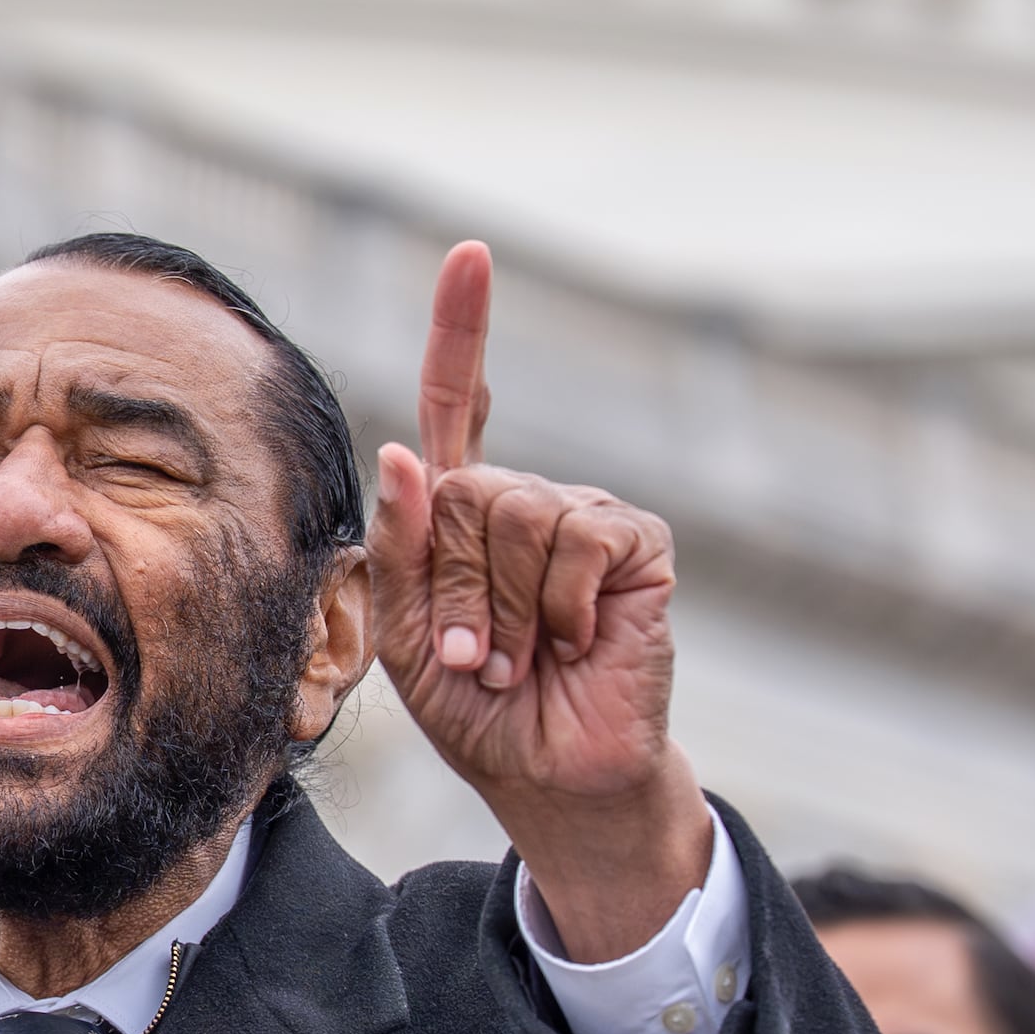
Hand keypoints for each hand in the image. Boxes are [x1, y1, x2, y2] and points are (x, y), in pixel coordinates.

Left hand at [370, 242, 710, 959]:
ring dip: (498, 608)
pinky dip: (560, 604)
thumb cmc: (476, 710)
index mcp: (462, 515)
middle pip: (462, 490)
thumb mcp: (403, 634)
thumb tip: (405, 453)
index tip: (471, 256)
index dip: (464, 330)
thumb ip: (398, 548)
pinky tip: (573, 640)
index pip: (462, 404)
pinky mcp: (636, 546)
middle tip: (470, 655)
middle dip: (448, 587)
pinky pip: (578, 537)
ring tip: (514, 659)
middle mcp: (526, 502)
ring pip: (514, 514)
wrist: (550, 777)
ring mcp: (585, 518)